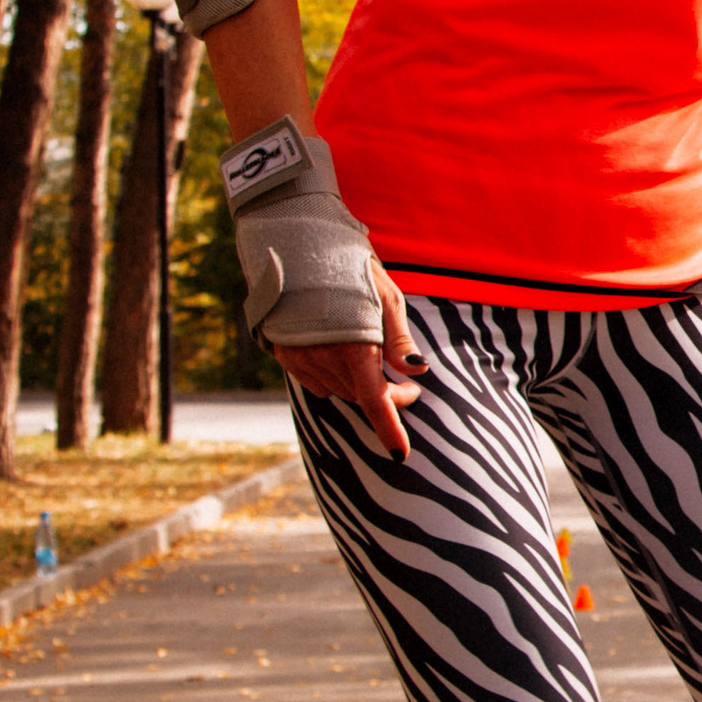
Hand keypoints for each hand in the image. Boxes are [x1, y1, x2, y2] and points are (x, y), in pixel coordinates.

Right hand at [272, 261, 424, 455]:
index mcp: (354, 346)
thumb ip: (399, 342)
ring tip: (376, 365)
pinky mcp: (284, 355)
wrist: (299, 247)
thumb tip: (417, 373)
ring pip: (340, 391)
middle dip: (388, 397)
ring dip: (361, 388)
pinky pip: (317, 383)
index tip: (401, 453)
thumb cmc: (352, 271)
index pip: (374, 401)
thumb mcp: (387, 299)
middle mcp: (322, 357)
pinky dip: (336, 379)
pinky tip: (343, 357)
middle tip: (409, 387)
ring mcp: (299, 358)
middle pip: (361, 397)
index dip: (388, 428)